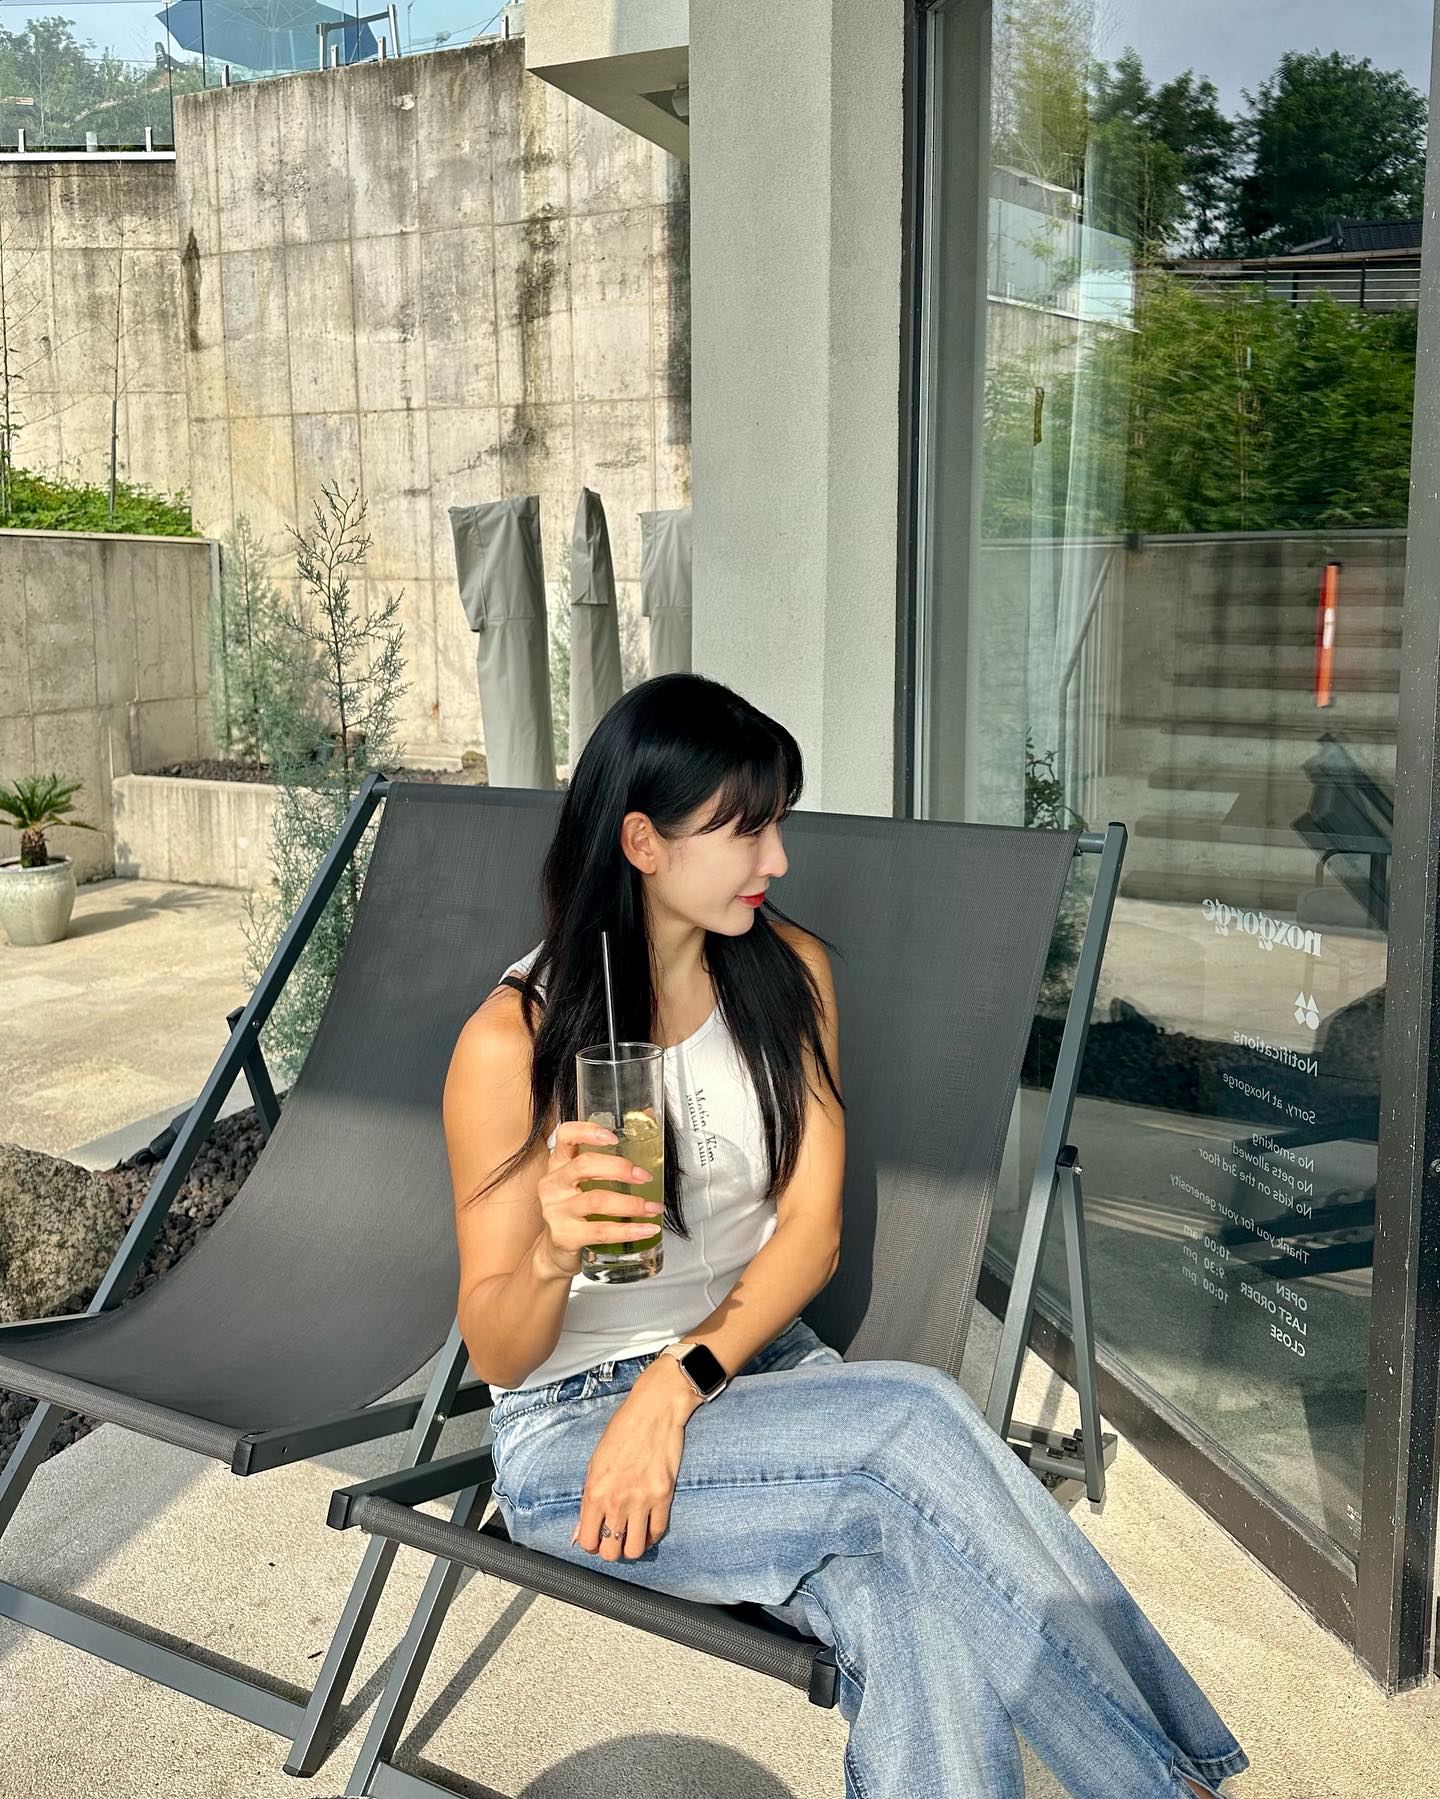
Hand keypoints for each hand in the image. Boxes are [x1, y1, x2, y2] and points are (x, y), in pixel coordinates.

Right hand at [535, 1119, 661, 1279]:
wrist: (556, 1251)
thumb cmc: (577, 1210)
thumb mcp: (584, 1182)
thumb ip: (608, 1158)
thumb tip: (648, 1118)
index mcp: (558, 1164)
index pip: (565, 1136)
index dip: (588, 1131)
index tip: (613, 1136)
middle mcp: (553, 1184)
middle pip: (585, 1165)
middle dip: (620, 1168)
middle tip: (644, 1176)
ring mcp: (556, 1210)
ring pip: (597, 1200)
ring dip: (631, 1203)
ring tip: (653, 1208)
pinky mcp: (564, 1236)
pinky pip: (601, 1231)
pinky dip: (629, 1230)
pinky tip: (646, 1229)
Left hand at [571, 1372, 693, 1559]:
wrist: (653, 1411)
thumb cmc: (622, 1431)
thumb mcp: (595, 1462)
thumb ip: (587, 1500)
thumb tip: (579, 1533)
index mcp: (595, 1491)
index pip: (588, 1540)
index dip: (591, 1545)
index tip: (596, 1539)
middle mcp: (617, 1500)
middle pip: (610, 1552)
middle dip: (611, 1550)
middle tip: (615, 1538)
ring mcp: (642, 1500)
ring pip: (635, 1549)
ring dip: (632, 1546)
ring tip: (632, 1535)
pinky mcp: (664, 1495)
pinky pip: (658, 1532)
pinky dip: (652, 1535)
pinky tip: (648, 1525)